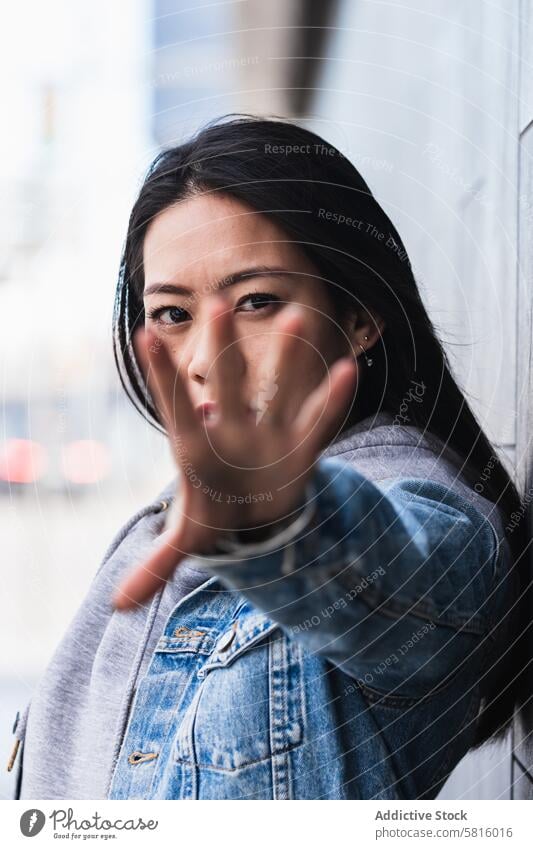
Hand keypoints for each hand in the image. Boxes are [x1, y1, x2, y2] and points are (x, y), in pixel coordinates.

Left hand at [112, 293, 357, 610]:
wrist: (250, 504)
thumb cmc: (214, 510)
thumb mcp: (189, 537)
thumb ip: (157, 564)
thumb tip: (119, 606)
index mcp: (197, 449)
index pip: (176, 409)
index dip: (162, 377)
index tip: (145, 335)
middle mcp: (232, 429)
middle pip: (226, 386)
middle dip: (222, 349)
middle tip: (217, 304)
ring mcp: (267, 433)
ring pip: (277, 389)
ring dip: (288, 358)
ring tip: (297, 317)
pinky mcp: (299, 447)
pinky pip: (318, 422)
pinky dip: (333, 402)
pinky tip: (349, 370)